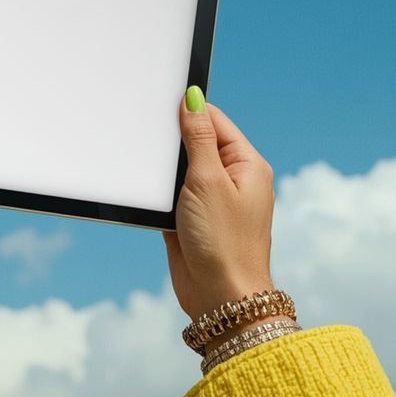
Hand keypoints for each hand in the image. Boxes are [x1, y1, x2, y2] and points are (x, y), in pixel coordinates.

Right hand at [163, 87, 276, 326]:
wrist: (220, 298)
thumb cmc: (223, 242)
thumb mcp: (208, 180)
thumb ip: (197, 137)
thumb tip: (194, 98)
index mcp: (247, 164)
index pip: (214, 120)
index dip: (188, 110)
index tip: (158, 104)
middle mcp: (232, 180)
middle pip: (196, 142)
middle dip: (172, 142)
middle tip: (147, 141)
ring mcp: (212, 201)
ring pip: (180, 170)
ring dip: (163, 171)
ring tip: (148, 172)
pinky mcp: (193, 220)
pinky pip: (172, 195)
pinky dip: (159, 194)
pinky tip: (147, 195)